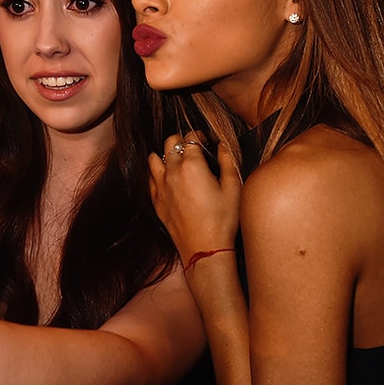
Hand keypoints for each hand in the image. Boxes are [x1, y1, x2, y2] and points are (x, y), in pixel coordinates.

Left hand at [148, 132, 242, 262]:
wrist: (205, 249)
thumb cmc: (223, 220)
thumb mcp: (233, 187)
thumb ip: (228, 161)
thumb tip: (222, 146)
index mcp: (192, 165)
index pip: (190, 138)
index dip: (198, 135)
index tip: (206, 140)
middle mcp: (172, 172)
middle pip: (170, 143)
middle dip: (181, 140)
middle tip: (192, 148)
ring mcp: (161, 187)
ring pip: (154, 158)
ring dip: (165, 154)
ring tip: (177, 160)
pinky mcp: (157, 202)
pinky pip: (150, 179)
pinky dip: (156, 173)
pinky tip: (167, 177)